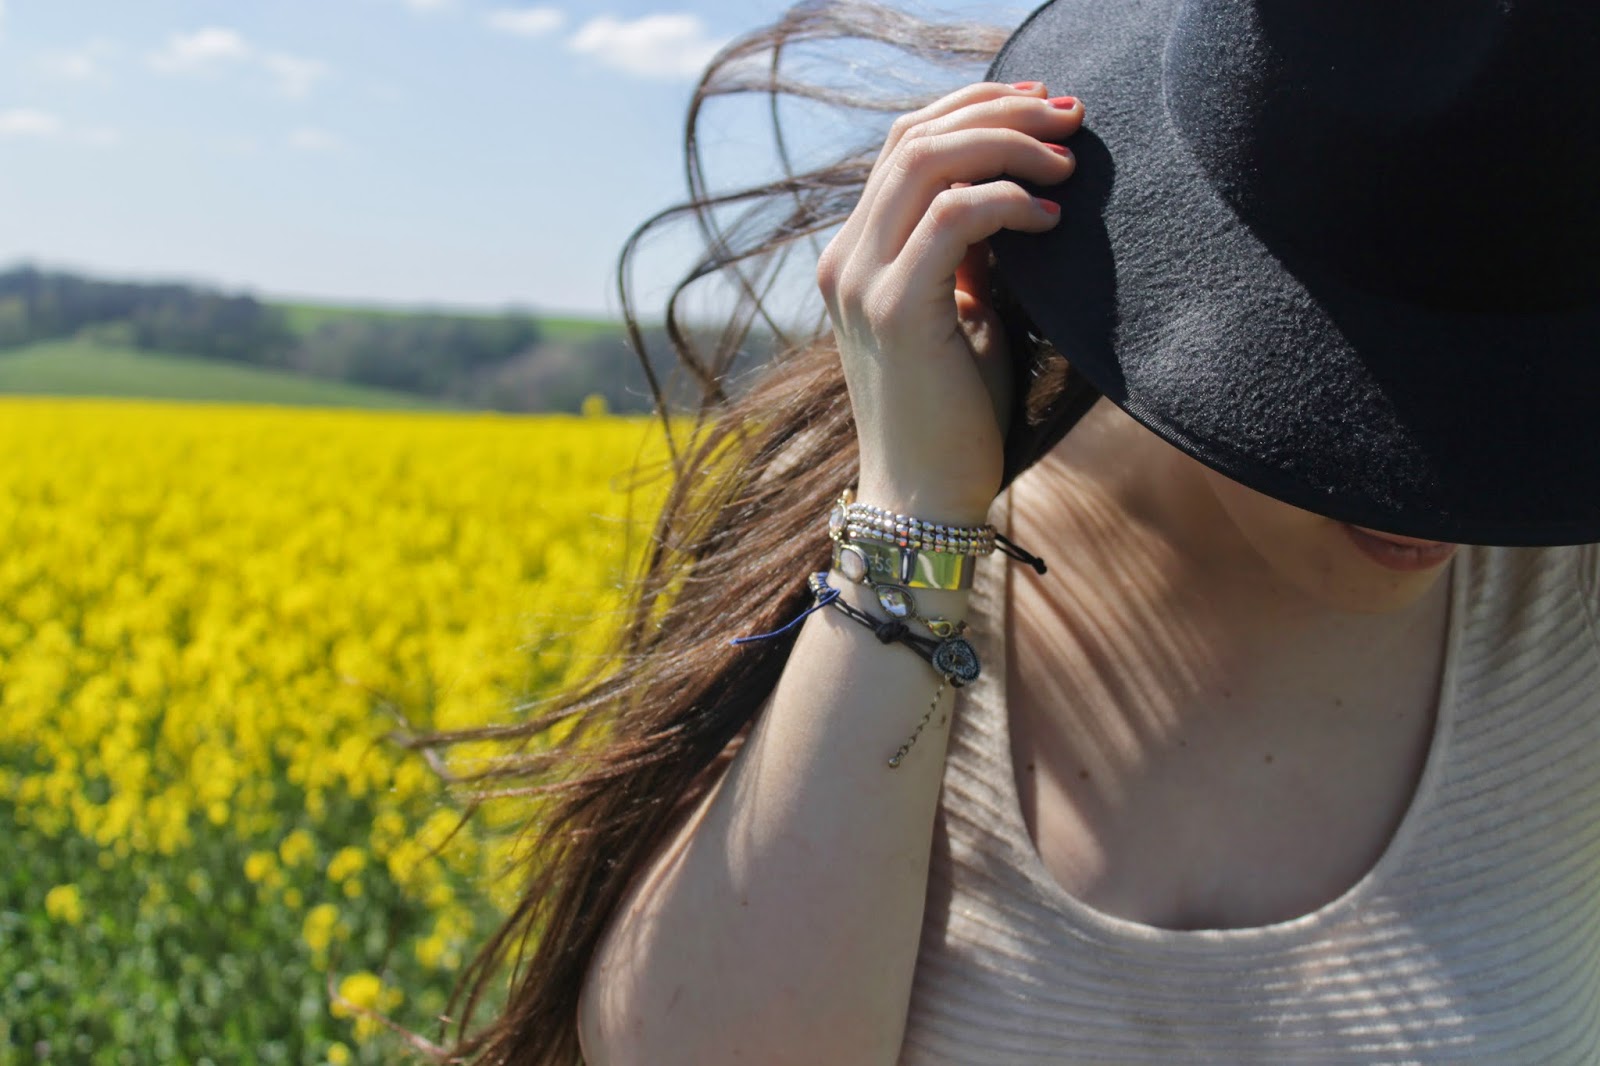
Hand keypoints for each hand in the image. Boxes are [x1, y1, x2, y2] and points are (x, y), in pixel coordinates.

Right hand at [817, 81, 1081, 523]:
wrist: (925, 499)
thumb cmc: (955, 415)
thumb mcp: (962, 314)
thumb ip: (968, 253)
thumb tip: (1011, 190)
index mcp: (856, 255)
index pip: (906, 145)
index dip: (975, 108)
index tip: (1043, 108)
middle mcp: (846, 260)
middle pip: (915, 137)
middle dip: (1000, 110)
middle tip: (1071, 117)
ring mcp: (862, 282)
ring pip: (927, 161)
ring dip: (1007, 145)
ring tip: (1067, 161)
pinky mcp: (894, 311)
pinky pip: (950, 218)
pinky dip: (1005, 201)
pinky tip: (1049, 218)